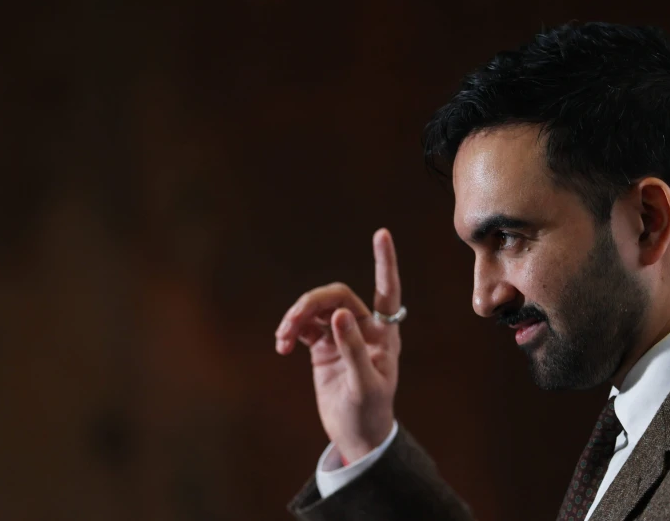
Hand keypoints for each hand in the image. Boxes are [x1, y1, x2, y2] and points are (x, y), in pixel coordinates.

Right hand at [275, 228, 402, 462]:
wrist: (356, 435)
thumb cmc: (369, 411)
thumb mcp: (364, 384)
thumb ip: (353, 348)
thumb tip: (340, 313)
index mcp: (384, 333)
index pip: (387, 289)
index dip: (384, 262)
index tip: (380, 233)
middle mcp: (364, 327)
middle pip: (336, 296)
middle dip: (310, 304)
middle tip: (290, 324)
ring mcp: (342, 334)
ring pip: (316, 309)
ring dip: (296, 318)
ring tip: (283, 339)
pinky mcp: (323, 346)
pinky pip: (304, 326)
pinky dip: (291, 331)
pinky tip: (283, 346)